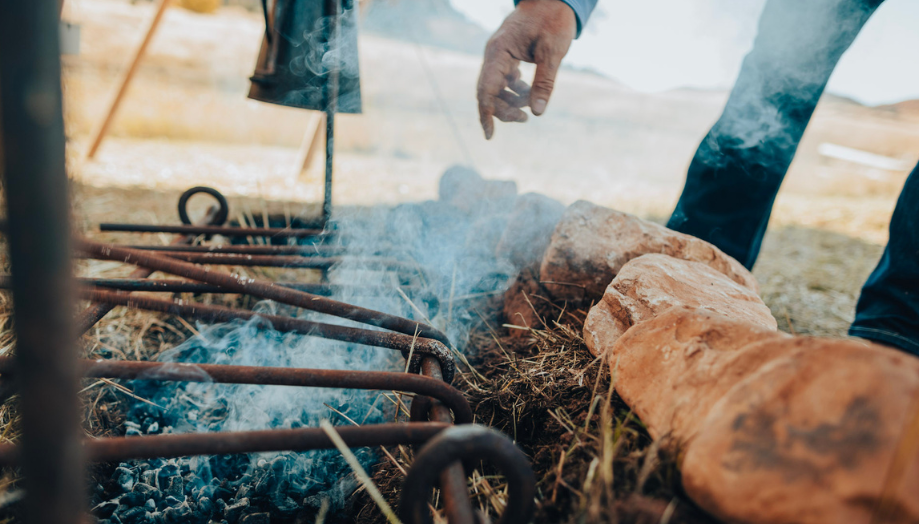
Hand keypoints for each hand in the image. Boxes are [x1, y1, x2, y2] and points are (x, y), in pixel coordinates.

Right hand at [476, 0, 575, 138]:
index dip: (486, 114)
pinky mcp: (506, 56)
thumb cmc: (553, 20)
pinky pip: (504, 80)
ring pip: (496, 88)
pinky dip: (515, 90)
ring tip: (532, 103)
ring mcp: (499, 55)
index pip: (486, 89)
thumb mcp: (552, 52)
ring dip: (511, 101)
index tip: (490, 136)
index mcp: (499, 51)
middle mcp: (494, 55)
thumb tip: (537, 112)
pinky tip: (529, 92)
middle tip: (525, 119)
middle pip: (489, 92)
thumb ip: (545, 82)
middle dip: (503, 110)